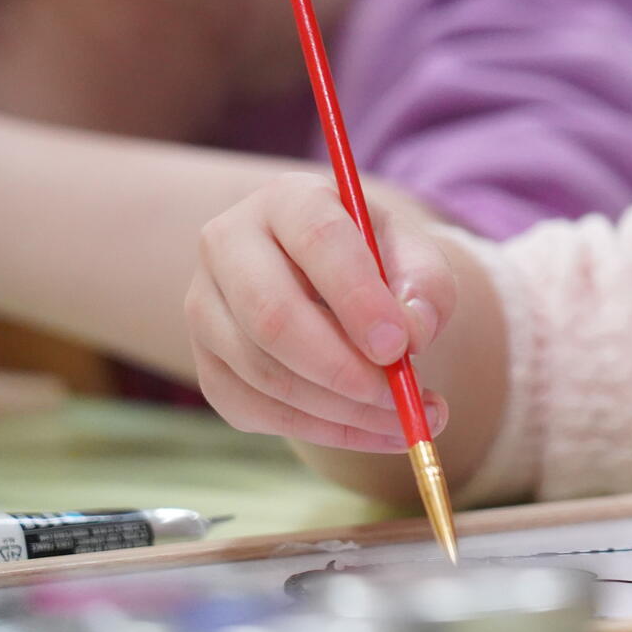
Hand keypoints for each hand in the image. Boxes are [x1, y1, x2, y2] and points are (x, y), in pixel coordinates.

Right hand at [187, 172, 457, 451]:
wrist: (334, 284)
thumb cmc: (380, 264)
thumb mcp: (415, 258)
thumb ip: (426, 287)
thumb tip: (413, 335)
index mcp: (288, 200)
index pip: (317, 240)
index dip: (358, 297)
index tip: (400, 346)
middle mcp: (228, 245)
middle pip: (272, 315)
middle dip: (342, 368)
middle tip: (402, 397)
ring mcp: (205, 306)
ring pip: (263, 372)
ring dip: (340, 410)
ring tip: (408, 419)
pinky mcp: (206, 363)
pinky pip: (253, 410)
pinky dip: (321, 431)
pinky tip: (374, 431)